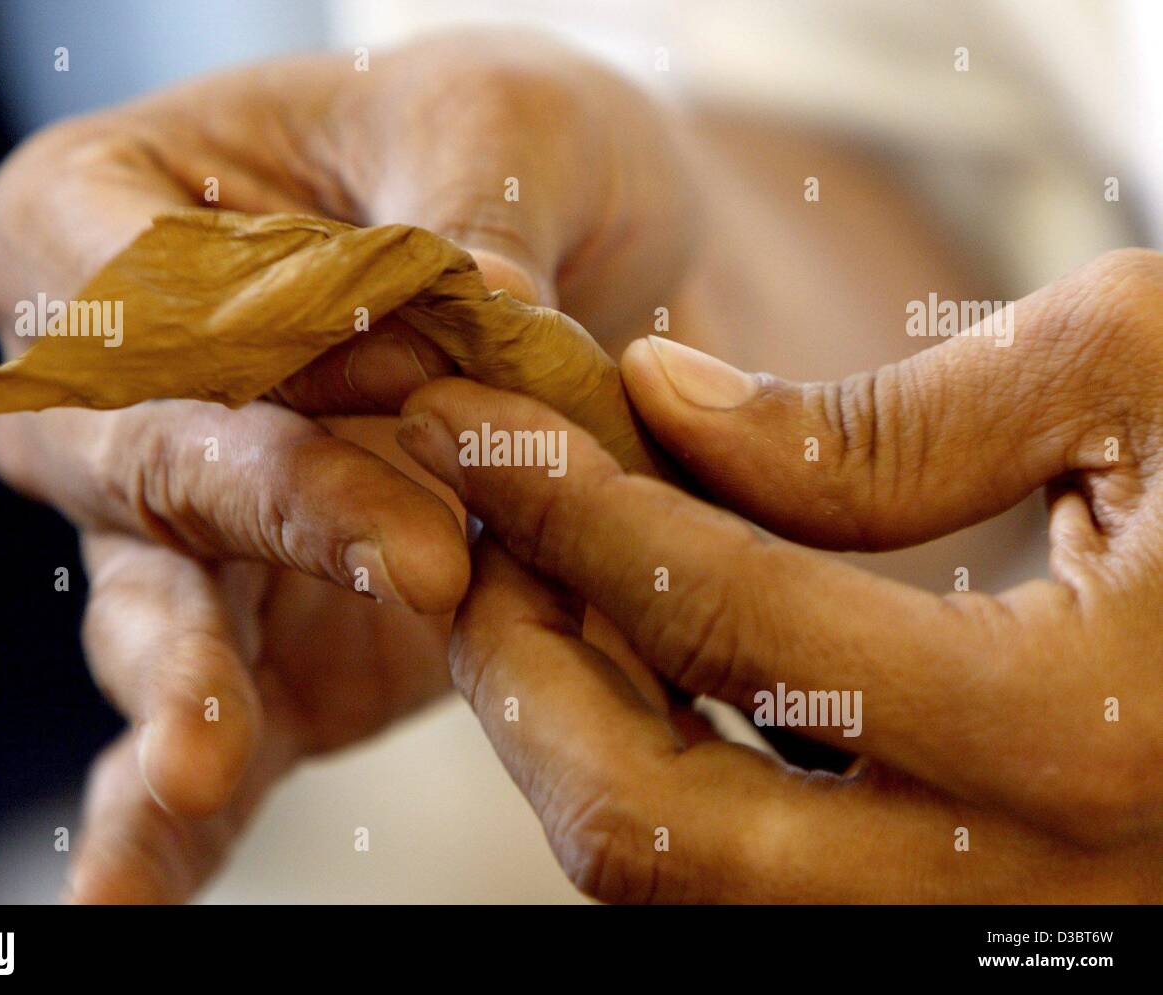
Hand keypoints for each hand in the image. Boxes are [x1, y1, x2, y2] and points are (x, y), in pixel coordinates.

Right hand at [0, 31, 692, 901]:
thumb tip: (479, 307)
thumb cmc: (516, 153)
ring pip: (152, 613)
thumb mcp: (505, 117)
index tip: (407, 334)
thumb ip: (470, 207)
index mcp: (116, 212)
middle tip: (423, 551)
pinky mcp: (270, 643)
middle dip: (275, 504)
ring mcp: (186, 532)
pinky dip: (172, 822)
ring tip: (203, 754)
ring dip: (186, 684)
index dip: (255, 321)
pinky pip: (207, 733)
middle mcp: (122, 389)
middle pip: (142, 451)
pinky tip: (130, 899)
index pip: (134, 275)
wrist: (592, 265)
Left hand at [397, 249, 1162, 901]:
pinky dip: (664, 770)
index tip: (486, 432)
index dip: (577, 511)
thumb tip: (669, 412)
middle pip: (661, 835)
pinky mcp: (980, 923)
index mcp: (1088, 733)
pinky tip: (642, 658)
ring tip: (533, 593)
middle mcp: (1033, 893)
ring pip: (690, 885)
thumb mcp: (1145, 375)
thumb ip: (882, 423)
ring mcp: (1002, 938)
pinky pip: (758, 878)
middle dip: (524, 676)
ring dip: (575, 736)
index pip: (733, 619)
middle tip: (475, 544)